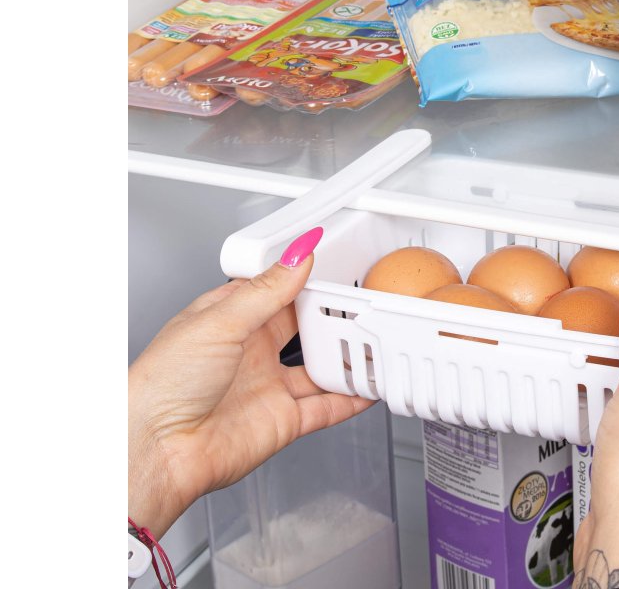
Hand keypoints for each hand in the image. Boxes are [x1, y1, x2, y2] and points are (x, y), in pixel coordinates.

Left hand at [127, 227, 375, 538]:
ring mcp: (267, 388)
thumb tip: (297, 257)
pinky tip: (368, 388)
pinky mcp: (282, 421)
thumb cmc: (163, 385)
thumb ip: (267, 290)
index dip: (306, 281)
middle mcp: (250, 353)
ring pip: (319, 369)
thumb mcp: (219, 321)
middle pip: (303, 329)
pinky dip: (351, 399)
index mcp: (228, 320)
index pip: (277, 291)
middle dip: (332, 318)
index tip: (336, 271)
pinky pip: (326, 407)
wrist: (157, 449)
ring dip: (346, 358)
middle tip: (363, 304)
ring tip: (375, 342)